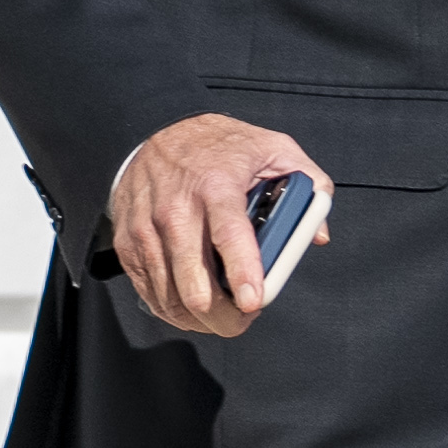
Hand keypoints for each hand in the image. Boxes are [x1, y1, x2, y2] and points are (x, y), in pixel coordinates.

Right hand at [105, 112, 323, 338]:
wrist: (156, 129)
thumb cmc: (218, 145)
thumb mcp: (273, 149)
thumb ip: (309, 186)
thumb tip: (319, 234)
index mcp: (217, 186)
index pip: (230, 235)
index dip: (242, 274)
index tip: (253, 302)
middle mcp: (177, 209)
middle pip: (194, 283)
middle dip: (224, 316)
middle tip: (244, 316)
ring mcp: (147, 229)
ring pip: (171, 297)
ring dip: (202, 318)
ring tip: (223, 313)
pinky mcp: (128, 243)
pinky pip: (150, 293)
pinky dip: (173, 309)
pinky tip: (193, 307)